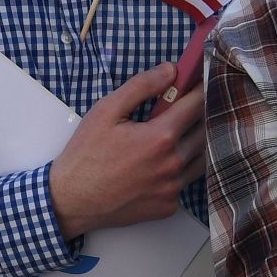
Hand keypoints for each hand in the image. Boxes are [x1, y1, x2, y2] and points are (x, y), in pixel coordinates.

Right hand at [47, 63, 204, 236]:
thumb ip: (141, 86)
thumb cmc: (85, 155)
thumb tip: (171, 70)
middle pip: (204, 131)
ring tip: (176, 134)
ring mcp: (172, 188)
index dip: (200, 89)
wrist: (72, 200)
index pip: (197, 105)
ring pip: (200, 158)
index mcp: (160, 137)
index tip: (200, 81)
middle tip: (186, 107)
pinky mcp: (168, 206)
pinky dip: (180, 170)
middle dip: (199, 115)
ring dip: (193, 142)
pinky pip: (185, 182)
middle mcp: (172, 164)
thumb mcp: (106, 111)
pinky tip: (161, 164)